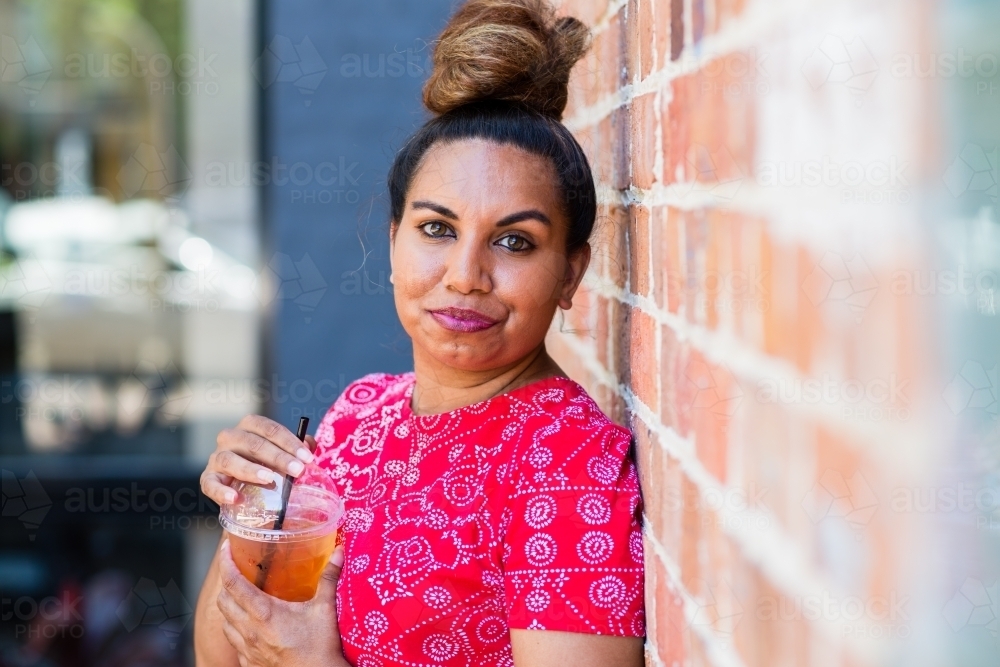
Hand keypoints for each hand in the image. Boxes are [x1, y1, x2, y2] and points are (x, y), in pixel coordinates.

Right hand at [200, 415, 317, 504]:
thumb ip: (296, 448)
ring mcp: (216, 458)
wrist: (240, 485)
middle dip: (278, 457)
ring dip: (251, 470)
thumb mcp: (279, 453)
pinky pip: (210, 484)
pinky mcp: (207, 478)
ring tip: (269, 480)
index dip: (289, 442)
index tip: (307, 458)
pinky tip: (235, 499)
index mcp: (249, 426)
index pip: (268, 428)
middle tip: (297, 471)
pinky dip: (221, 492)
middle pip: (253, 443)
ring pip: (230, 460)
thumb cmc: (263, 463)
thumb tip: (310, 444)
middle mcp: (230, 437)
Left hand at [216, 539, 347, 666]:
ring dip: (229, 607)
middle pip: (223, 601)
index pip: (233, 583)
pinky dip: (235, 629)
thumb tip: (338, 552)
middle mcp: (250, 631)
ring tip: (242, 597)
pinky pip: (233, 642)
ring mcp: (247, 649)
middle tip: (237, 571)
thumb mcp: (325, 609)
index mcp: (264, 613)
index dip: (226, 563)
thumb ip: (329, 578)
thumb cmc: (321, 648)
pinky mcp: (249, 663)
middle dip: (226, 583)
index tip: (226, 548)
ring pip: (225, 622)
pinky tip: (249, 625)